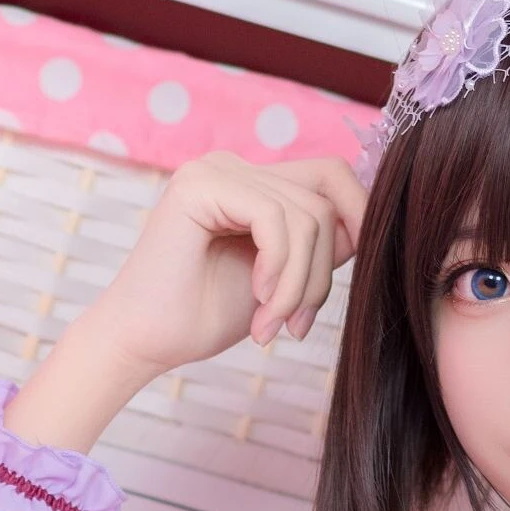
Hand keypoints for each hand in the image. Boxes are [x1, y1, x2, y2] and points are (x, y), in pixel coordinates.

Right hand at [63, 151, 361, 387]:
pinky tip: (259, 304)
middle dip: (322, 272)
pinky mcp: (201, 185)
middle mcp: (232, 167)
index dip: (355, 219)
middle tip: (296, 326)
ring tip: (273, 324)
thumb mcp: (283, 277)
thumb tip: (367, 222)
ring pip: (306, 216)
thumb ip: (318, 245)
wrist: (142, 343)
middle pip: (323, 198)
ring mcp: (214, 170)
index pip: (330, 177)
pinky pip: (277, 219)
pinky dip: (280, 272)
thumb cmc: (202, 316)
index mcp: (250, 183)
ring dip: (300, 284)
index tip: (338, 285)